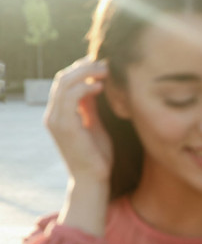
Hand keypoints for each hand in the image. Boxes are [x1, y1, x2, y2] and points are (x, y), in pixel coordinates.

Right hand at [44, 57, 113, 184]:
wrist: (93, 180)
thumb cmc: (97, 156)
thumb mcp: (94, 125)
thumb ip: (91, 107)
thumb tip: (95, 85)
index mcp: (58, 113)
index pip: (63, 82)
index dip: (80, 68)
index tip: (100, 63)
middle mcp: (53, 114)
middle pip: (62, 78)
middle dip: (84, 66)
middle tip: (105, 64)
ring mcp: (56, 120)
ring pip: (64, 83)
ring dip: (86, 73)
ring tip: (106, 71)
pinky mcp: (64, 126)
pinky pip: (70, 97)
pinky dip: (85, 87)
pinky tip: (101, 87)